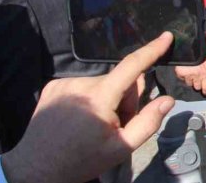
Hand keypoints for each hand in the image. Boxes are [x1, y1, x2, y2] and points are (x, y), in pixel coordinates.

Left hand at [1, 33, 175, 182]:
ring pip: (102, 83)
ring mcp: (63, 83)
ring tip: (95, 124)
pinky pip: (84, 85)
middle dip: (125, 98)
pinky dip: (89, 98)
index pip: (131, 66)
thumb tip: (168, 100)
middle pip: (119, 81)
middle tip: (115, 124)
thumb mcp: (121, 148)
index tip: (166, 36)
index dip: (151, 50)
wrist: (37, 168)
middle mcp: (80, 84)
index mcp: (99, 98)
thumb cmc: (82, 160)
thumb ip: (148, 122)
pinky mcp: (53, 86)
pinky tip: (79, 118)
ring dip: (107, 99)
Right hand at [174, 56, 205, 95]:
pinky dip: (183, 76)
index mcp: (205, 74)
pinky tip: (185, 70)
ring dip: (190, 80)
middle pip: (197, 87)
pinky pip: (182, 78)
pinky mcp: (179, 73)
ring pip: (189, 83)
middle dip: (198, 84)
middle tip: (198, 79)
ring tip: (191, 73)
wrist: (189, 47)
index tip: (205, 92)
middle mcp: (196, 77)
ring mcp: (187, 76)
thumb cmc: (201, 54)